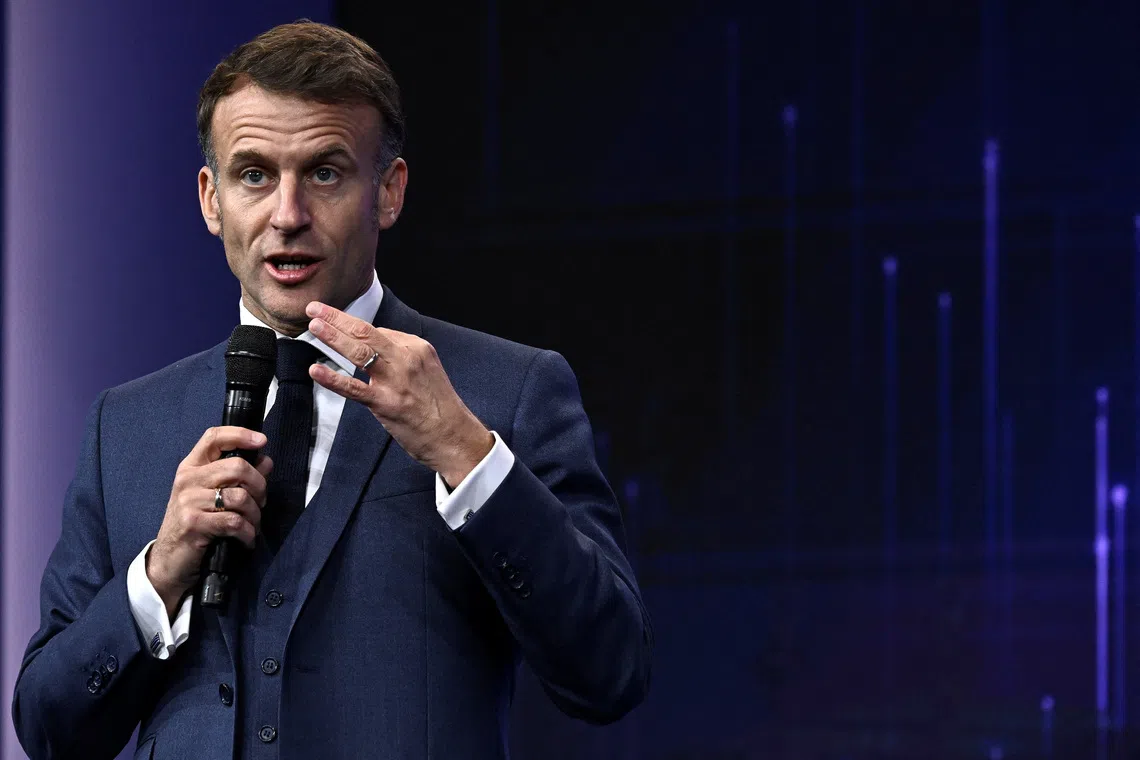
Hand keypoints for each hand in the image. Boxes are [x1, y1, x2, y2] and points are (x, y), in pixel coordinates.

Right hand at [146, 426, 272, 617]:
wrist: (169, 561)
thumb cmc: (196, 524)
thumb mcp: (213, 496)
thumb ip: (239, 477)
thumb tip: (265, 460)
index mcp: (192, 467)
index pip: (214, 437)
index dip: (240, 435)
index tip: (261, 441)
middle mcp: (188, 479)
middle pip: (237, 467)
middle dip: (259, 486)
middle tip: (260, 503)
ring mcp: (189, 501)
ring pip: (240, 497)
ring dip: (255, 515)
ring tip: (252, 525)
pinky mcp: (193, 524)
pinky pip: (235, 522)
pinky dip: (248, 533)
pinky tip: (246, 540)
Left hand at [305, 301, 493, 487]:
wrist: (454, 437)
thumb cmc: (439, 407)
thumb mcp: (427, 370)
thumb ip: (401, 356)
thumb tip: (374, 349)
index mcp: (417, 348)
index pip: (379, 332)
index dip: (353, 329)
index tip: (333, 322)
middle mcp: (407, 358)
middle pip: (366, 333)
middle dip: (337, 318)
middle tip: (314, 309)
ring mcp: (396, 380)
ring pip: (359, 353)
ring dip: (333, 337)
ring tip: (313, 327)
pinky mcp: (386, 403)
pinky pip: (354, 388)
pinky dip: (333, 378)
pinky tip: (316, 370)